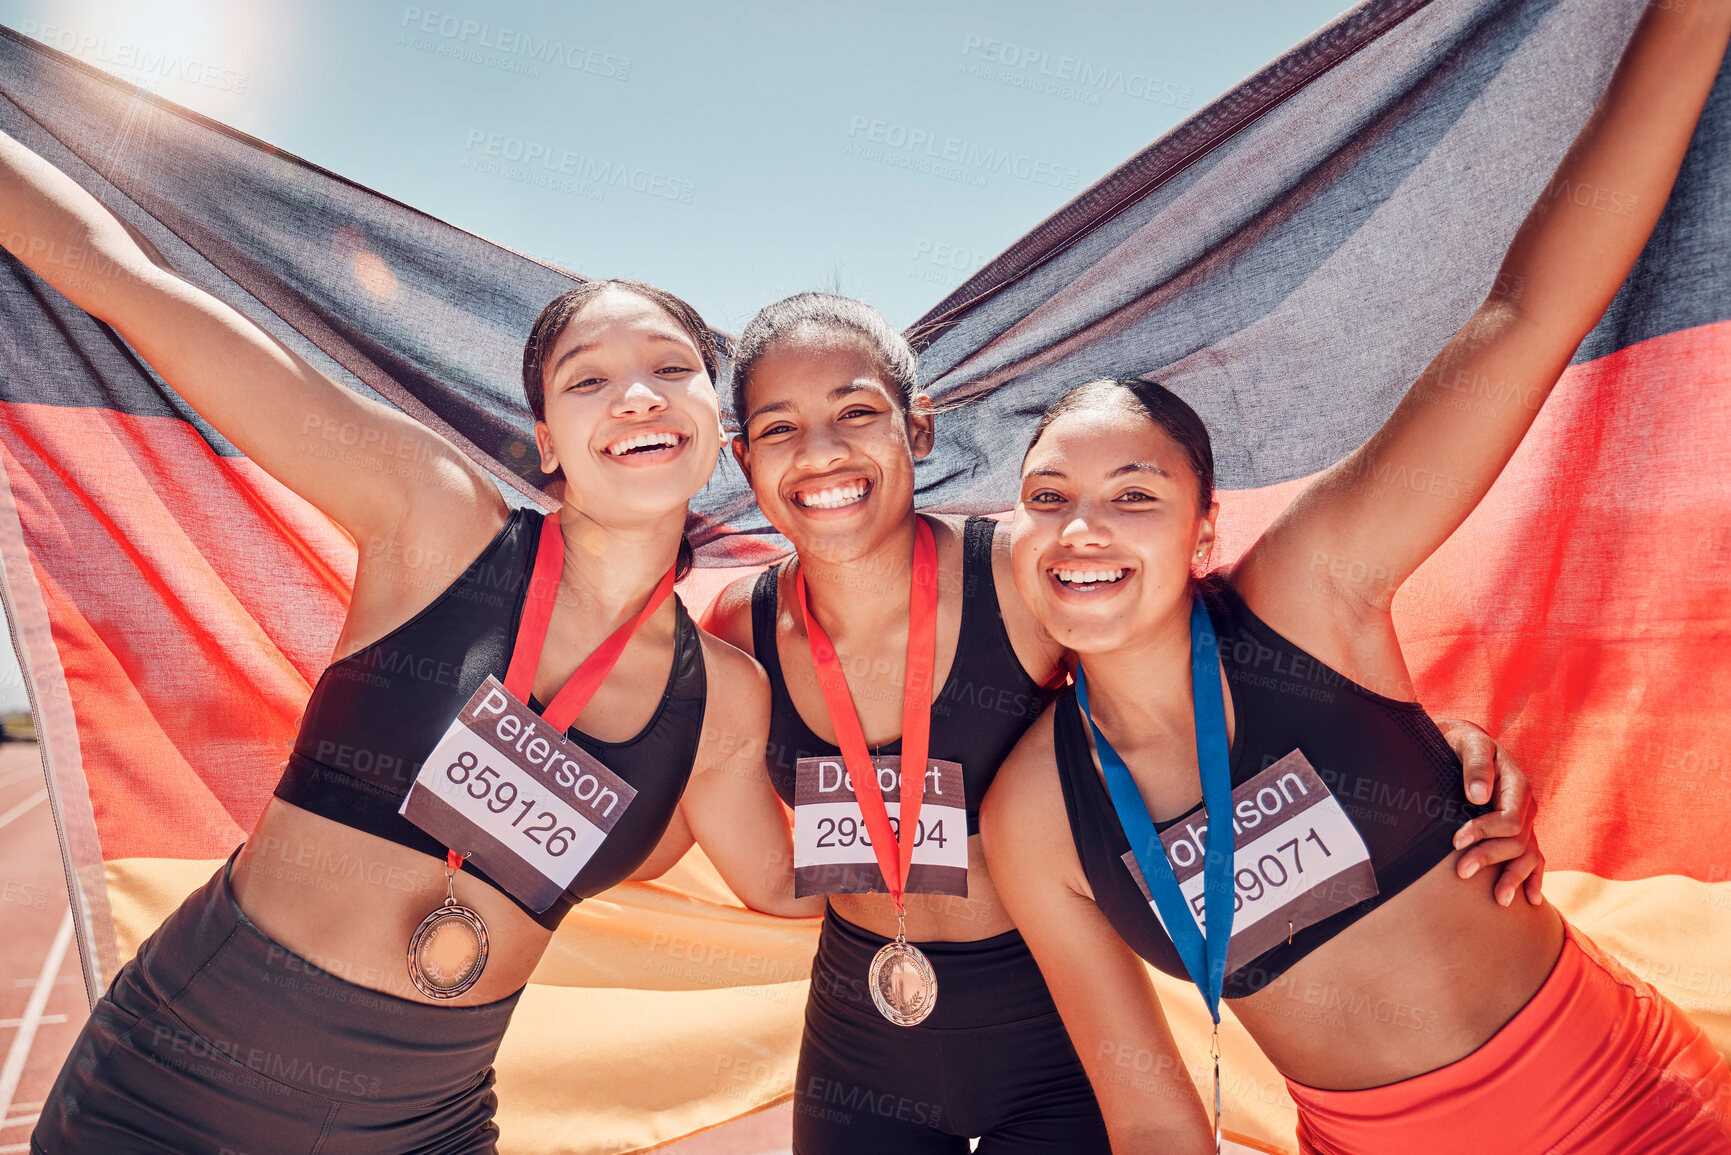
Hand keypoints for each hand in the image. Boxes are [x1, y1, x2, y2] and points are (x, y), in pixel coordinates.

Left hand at [1435, 717, 1544, 906]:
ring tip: (1498, 900)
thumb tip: (1479, 796)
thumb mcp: (1467, 743)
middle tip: (1460, 872)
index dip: (1485, 833)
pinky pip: (1534, 858)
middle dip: (1490, 858)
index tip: (1455, 841)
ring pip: (1528, 855)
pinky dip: (1533, 879)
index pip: (1510, 819)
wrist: (1458, 742)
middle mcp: (1525, 805)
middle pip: (1517, 841)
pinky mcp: (1517, 832)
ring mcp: (1524, 821)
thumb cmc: (1459, 742)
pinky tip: (1530, 901)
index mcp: (1517, 784)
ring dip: (1514, 878)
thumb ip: (1475, 764)